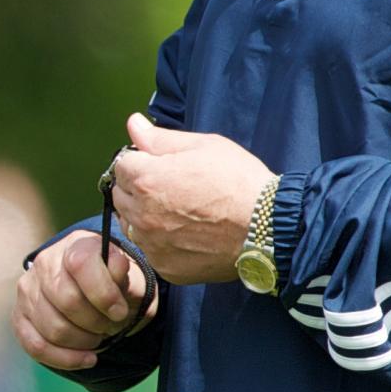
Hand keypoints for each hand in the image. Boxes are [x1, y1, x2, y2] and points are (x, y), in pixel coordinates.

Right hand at [14, 229, 152, 369]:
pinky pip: (36, 346)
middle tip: (109, 326)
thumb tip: (115, 268)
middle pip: (67, 301)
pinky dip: (65, 359)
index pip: (81, 264)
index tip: (120, 311)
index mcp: (75, 246)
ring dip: (83, 342)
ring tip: (97, 338)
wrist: (93, 291)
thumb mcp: (129, 275)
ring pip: (53, 329)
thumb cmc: (114, 284)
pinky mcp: (19, 317)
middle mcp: (45, 263)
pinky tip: (86, 358)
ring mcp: (27, 290)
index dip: (103, 293)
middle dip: (96, 323)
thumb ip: (124, 273)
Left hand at [107, 112, 274, 284]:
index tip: (160, 166)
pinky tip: (187, 234)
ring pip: (132, 225)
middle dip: (138, 189)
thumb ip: (160, 138)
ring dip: (145, 216)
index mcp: (147, 179)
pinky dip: (161, 242)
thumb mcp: (203, 146)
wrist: (269, 227)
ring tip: (180, 212)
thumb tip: (133, 124)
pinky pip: (151, 250)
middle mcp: (142, 214)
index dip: (140, 162)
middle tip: (172, 188)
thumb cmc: (239, 181)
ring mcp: (152, 244)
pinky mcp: (166, 267)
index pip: (121, 165)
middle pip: (121, 196)